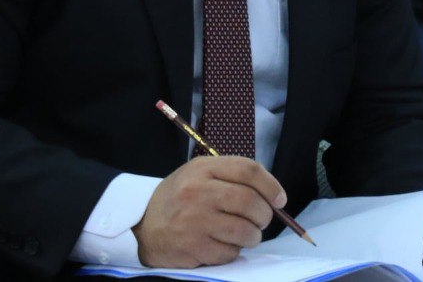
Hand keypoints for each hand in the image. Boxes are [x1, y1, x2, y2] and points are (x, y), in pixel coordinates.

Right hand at [134, 156, 285, 267]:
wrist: (143, 224)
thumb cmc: (180, 198)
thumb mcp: (199, 174)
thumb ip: (232, 177)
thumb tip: (273, 195)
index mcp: (202, 168)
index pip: (248, 170)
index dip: (271, 185)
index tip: (280, 199)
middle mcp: (197, 192)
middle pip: (250, 202)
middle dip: (264, 215)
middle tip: (262, 220)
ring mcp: (194, 221)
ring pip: (245, 231)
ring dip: (253, 236)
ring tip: (245, 234)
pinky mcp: (193, 248)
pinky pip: (230, 253)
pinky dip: (234, 251)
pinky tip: (223, 244)